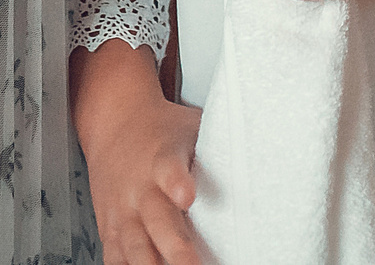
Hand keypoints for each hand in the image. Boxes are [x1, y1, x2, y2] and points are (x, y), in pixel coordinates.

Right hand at [72, 41, 202, 264]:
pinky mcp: (109, 227)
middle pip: (156, 220)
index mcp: (162, 159)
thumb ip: (219, 147)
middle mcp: (140, 187)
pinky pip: (115, 256)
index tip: (187, 196)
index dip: (177, 183)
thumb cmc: (163, 130)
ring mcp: (122, 210)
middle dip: (175, 248)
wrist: (114, 122)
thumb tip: (265, 156)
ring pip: (134, 245)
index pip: (169, 170)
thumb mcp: (191, 127)